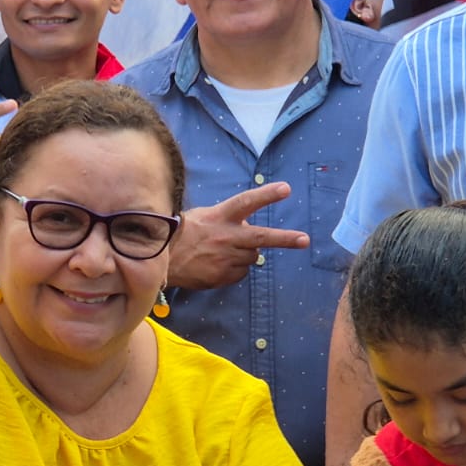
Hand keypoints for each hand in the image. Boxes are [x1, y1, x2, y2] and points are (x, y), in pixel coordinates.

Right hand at [171, 183, 309, 289]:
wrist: (161, 259)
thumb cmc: (183, 232)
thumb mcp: (204, 216)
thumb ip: (228, 219)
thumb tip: (249, 223)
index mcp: (220, 217)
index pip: (247, 202)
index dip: (267, 195)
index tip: (286, 189)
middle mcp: (226, 237)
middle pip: (261, 237)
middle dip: (285, 239)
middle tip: (304, 240)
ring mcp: (225, 258)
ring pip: (252, 257)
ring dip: (247, 254)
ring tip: (227, 251)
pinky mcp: (222, 276)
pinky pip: (240, 272)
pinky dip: (236, 268)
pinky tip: (219, 264)